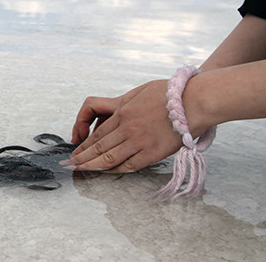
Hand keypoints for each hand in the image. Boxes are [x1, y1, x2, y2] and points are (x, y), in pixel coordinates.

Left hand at [65, 80, 183, 172]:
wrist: (195, 101)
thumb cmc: (170, 93)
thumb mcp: (139, 92)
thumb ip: (124, 104)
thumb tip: (115, 113)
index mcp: (122, 112)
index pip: (97, 133)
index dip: (83, 145)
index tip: (74, 152)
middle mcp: (127, 128)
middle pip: (98, 148)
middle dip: (82, 158)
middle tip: (70, 165)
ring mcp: (139, 142)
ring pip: (109, 158)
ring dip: (93, 166)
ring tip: (82, 171)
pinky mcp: (153, 153)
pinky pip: (129, 165)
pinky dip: (115, 170)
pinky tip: (106, 173)